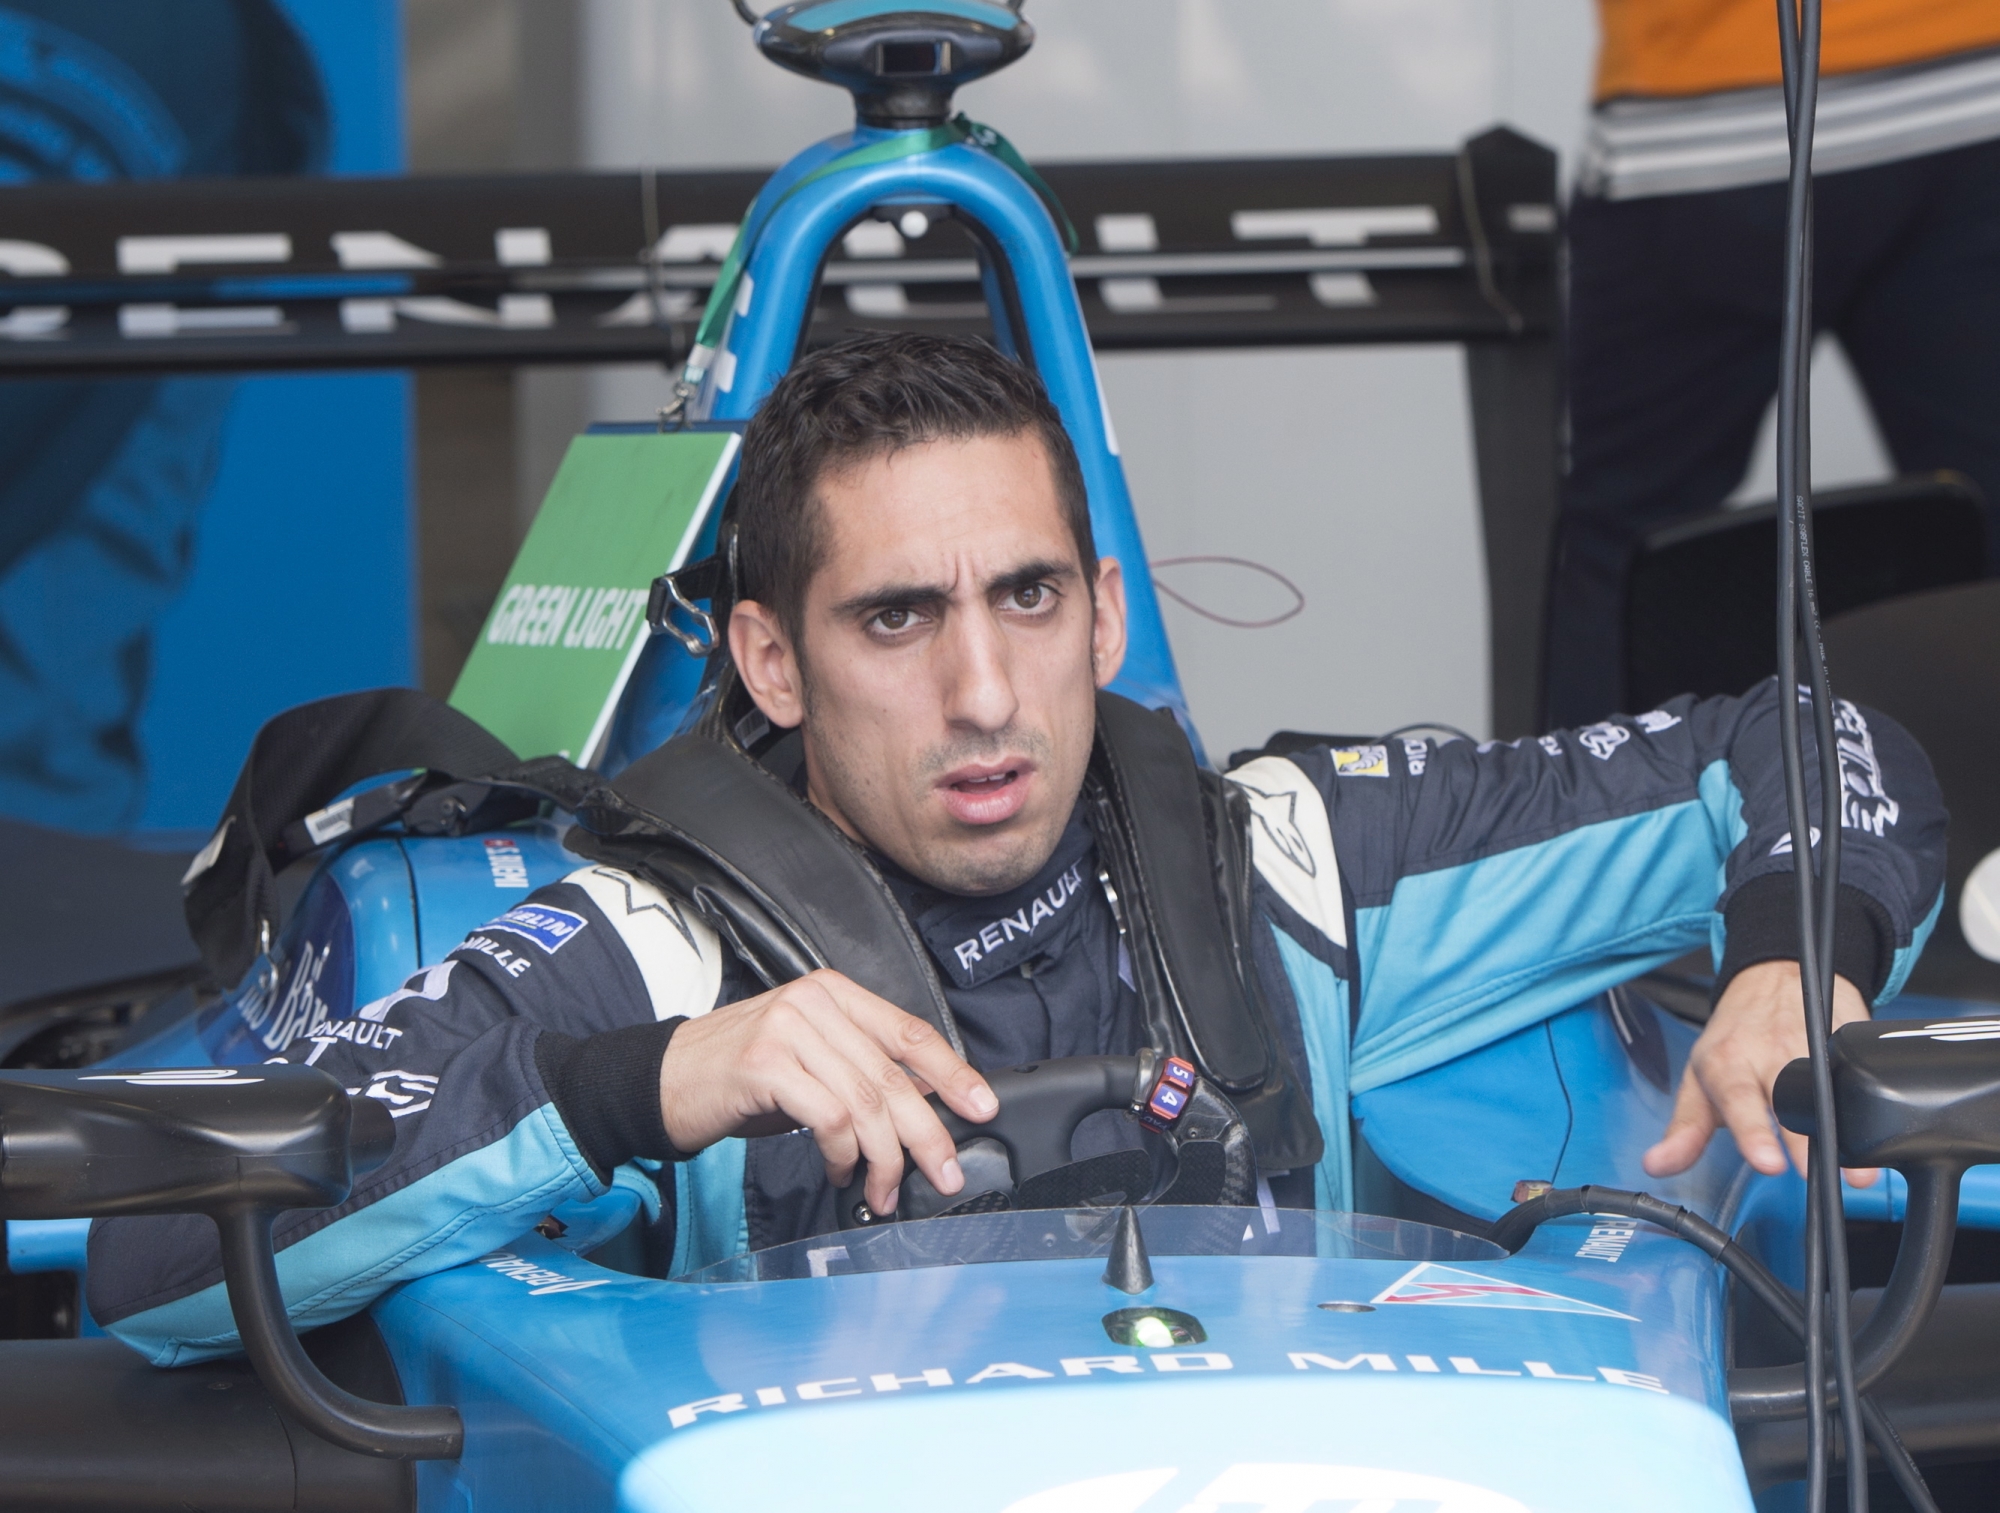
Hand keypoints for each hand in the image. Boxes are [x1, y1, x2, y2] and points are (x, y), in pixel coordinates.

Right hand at [657, 969, 996, 1216]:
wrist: (659, 1081)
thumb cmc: (738, 1077)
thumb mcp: (809, 1061)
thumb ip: (860, 1072)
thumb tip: (925, 1106)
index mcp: (832, 993)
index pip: (909, 1032)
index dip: (953, 1071)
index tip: (982, 1105)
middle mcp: (813, 1002)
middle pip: (893, 1075)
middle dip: (927, 1133)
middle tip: (945, 1172)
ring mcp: (787, 1029)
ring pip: (866, 1101)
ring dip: (884, 1157)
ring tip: (883, 1188)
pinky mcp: (764, 1064)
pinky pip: (828, 1117)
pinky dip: (844, 1153)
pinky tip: (841, 1170)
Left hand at [1643, 960, 1877, 1185]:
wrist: (1773, 978)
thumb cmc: (1735, 1038)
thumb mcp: (1699, 1079)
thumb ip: (1684, 1129)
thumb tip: (1657, 1166)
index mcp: (1729, 1063)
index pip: (1740, 1101)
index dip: (1754, 1133)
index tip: (1769, 1163)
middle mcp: (1772, 1053)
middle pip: (1792, 1099)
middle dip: (1807, 1140)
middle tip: (1819, 1176)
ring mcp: (1814, 1044)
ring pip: (1832, 1089)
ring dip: (1848, 1129)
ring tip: (1861, 1171)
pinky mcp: (1848, 1039)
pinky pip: (1863, 1073)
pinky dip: (1873, 1103)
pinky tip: (1882, 1132)